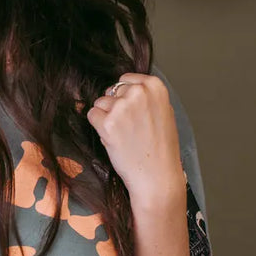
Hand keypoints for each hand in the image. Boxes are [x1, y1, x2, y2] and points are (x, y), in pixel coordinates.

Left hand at [85, 72, 185, 202]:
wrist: (157, 176)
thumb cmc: (162, 149)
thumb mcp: (164, 112)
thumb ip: (147, 96)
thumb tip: (128, 87)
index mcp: (154, 86)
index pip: (126, 79)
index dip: (125, 97)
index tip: (134, 112)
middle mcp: (138, 92)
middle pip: (112, 91)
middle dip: (115, 107)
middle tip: (130, 128)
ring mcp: (122, 107)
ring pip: (100, 103)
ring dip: (106, 118)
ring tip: (124, 135)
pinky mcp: (107, 123)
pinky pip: (91, 115)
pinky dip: (98, 127)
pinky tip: (114, 139)